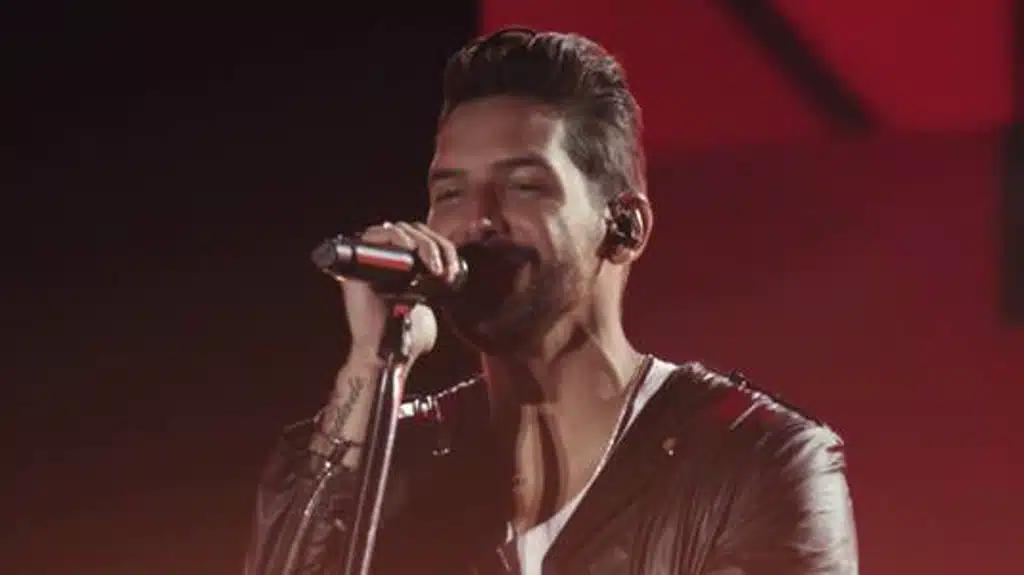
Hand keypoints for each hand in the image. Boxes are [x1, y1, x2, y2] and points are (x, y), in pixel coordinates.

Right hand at [340, 221, 461, 362]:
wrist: (386, 353)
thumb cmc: (406, 336)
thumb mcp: (427, 309)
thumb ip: (433, 296)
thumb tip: (448, 286)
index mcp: (400, 265)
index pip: (422, 236)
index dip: (442, 246)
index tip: (453, 270)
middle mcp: (382, 257)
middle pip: (413, 230)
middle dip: (436, 246)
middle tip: (446, 271)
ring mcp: (368, 257)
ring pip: (399, 229)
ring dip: (423, 243)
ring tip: (434, 268)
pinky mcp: (357, 261)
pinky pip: (376, 233)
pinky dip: (397, 237)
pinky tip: (412, 250)